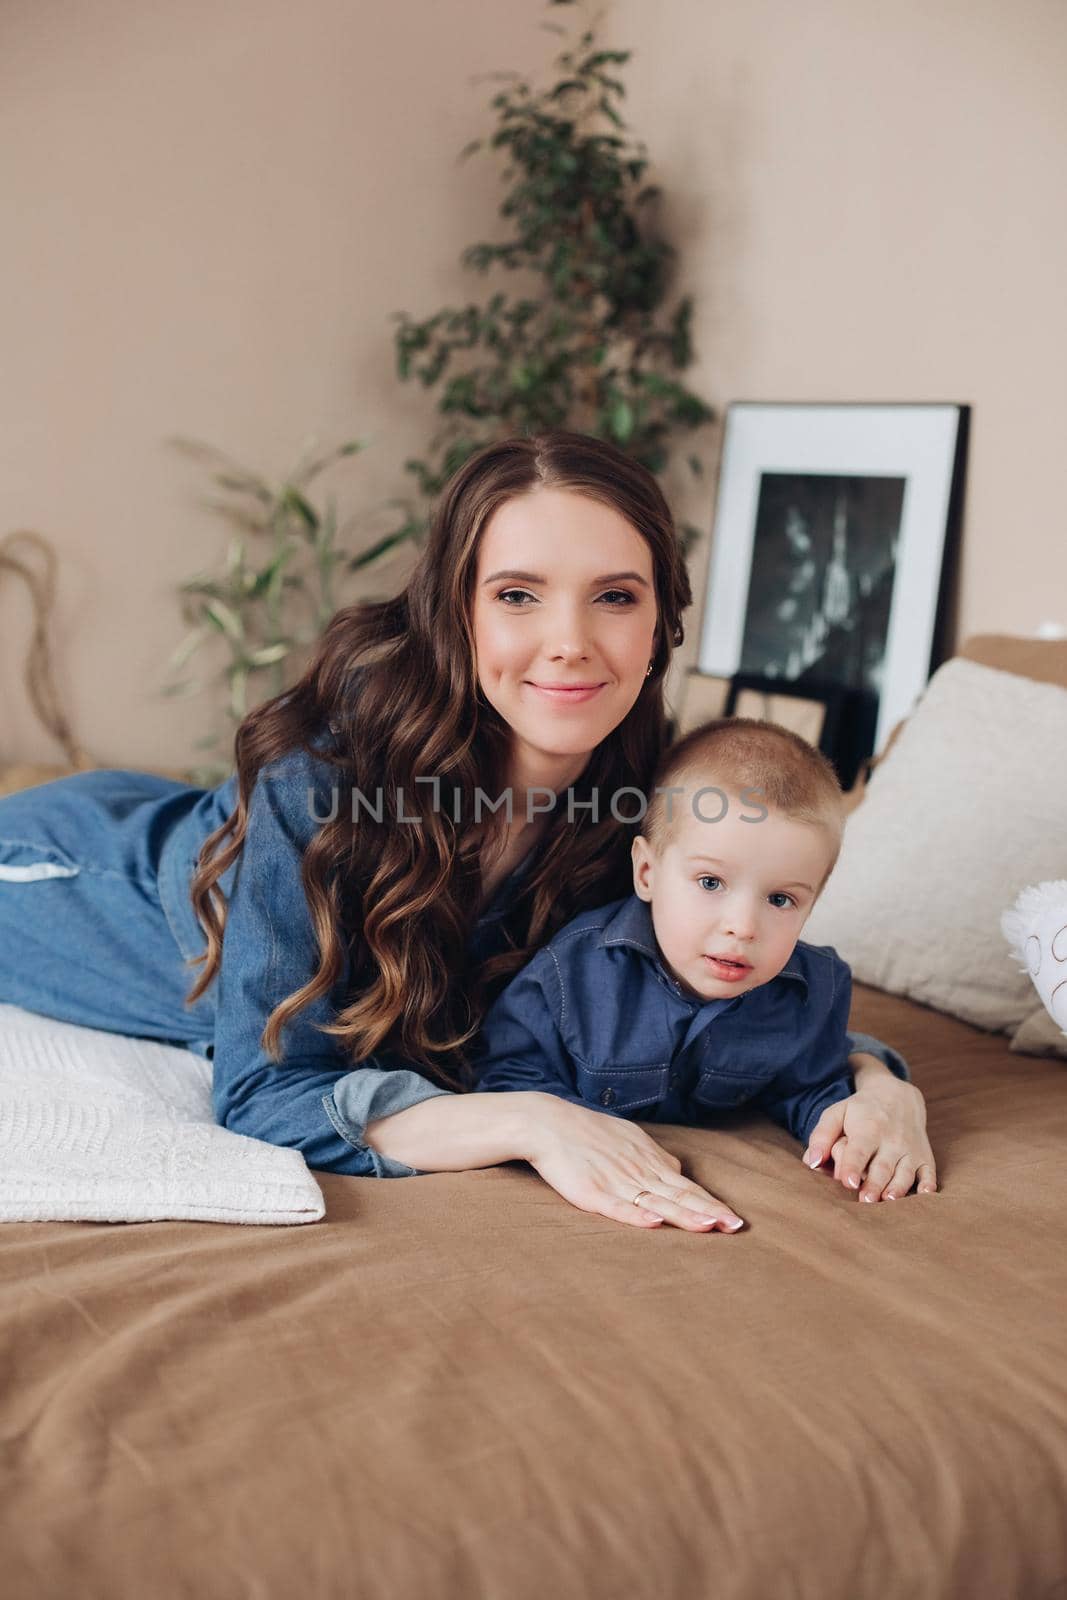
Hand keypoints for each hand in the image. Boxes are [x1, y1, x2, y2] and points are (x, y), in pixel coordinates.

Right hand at [522, 1092, 744, 1232]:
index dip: (710, 1203)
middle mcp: (637, 1171)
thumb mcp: (630, 1139)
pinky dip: (637, 1216)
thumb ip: (654, 1159)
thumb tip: (677, 1173)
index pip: (686, 1187)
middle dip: (708, 1212)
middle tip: (735, 1227)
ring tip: (707, 1227)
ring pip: (656, 1202)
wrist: (548, 1123)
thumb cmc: (590, 1133)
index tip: (734, 1220)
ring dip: (683, 1216)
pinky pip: (618, 1207)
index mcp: (648, 1161)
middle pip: (678, 1196)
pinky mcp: (591, 1192)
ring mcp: (615, 1182)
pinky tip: (654, 1223)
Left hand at [802, 1077, 936, 1201]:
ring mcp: (910, 1150)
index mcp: (868, 1129)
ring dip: (898, 1187)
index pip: (859, 1150)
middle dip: (875, 1184)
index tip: (848, 1182)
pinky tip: (926, 1194)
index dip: (853, 1165)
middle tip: (866, 1201)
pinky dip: (929, 1183)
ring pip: (905, 1172)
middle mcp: (891, 1140)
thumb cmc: (860, 1110)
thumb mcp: (837, 1113)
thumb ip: (821, 1136)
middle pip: (882, 1166)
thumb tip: (811, 1162)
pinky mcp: (924, 1157)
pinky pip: (929, 1172)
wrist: (898, 1096)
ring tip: (889, 1201)